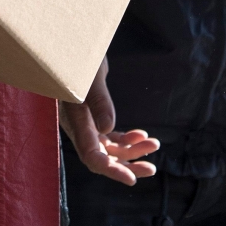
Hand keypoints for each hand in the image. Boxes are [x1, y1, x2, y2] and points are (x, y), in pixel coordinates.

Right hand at [60, 58, 159, 184]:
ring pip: (109, 148)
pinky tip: (142, 135)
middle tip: (151, 168)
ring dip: (132, 150)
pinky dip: (127, 138)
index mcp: (75, 121)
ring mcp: (86, 123)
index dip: (111, 170)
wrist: (71, 46)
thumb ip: (98, 102)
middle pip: (103, 158)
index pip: (92, 156)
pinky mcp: (93, 116)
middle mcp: (79, 128)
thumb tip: (108, 129)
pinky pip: (110, 136)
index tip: (131, 179)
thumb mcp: (90, 78)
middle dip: (127, 165)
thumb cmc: (78, 59)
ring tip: (154, 144)